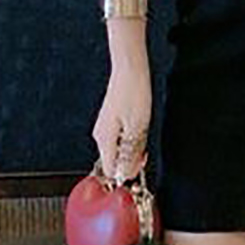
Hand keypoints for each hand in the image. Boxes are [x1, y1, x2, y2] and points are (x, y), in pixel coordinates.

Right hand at [94, 61, 151, 181]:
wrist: (129, 70)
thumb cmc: (133, 94)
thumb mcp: (137, 128)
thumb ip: (130, 154)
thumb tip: (126, 175)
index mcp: (104, 140)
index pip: (110, 171)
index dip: (127, 171)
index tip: (140, 160)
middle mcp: (100, 136)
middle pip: (114, 161)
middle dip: (132, 158)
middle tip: (144, 142)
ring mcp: (104, 128)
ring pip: (118, 150)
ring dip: (132, 146)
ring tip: (141, 128)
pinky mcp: (110, 122)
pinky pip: (119, 139)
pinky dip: (130, 137)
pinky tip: (137, 124)